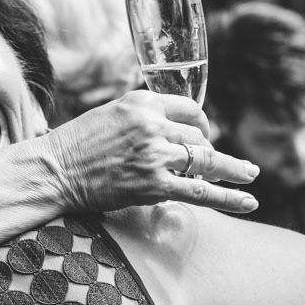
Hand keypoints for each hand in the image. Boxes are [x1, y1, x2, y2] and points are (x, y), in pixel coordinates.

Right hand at [44, 89, 259, 213]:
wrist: (54, 171)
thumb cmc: (76, 144)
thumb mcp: (111, 114)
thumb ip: (142, 116)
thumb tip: (171, 128)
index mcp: (142, 103)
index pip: (190, 110)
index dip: (203, 125)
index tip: (205, 137)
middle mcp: (152, 125)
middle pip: (199, 137)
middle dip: (211, 151)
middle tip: (217, 163)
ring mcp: (154, 156)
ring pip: (206, 161)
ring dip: (232, 170)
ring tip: (250, 176)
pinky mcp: (154, 185)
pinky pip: (201, 192)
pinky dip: (228, 197)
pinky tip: (248, 201)